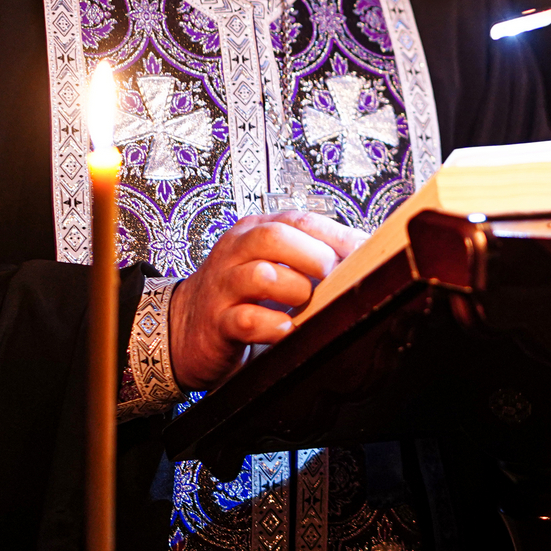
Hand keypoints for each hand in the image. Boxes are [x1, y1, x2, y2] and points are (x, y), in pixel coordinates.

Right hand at [168, 210, 366, 389]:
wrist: (185, 328)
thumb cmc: (242, 294)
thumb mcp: (273, 263)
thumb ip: (309, 254)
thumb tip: (365, 252)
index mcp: (254, 230)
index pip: (300, 220)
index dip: (337, 235)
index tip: (365, 252)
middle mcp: (236, 251)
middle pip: (276, 237)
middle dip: (315, 257)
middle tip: (332, 278)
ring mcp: (223, 285)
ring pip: (262, 275)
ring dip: (296, 290)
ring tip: (306, 304)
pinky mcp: (217, 323)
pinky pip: (248, 320)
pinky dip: (275, 326)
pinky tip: (287, 329)